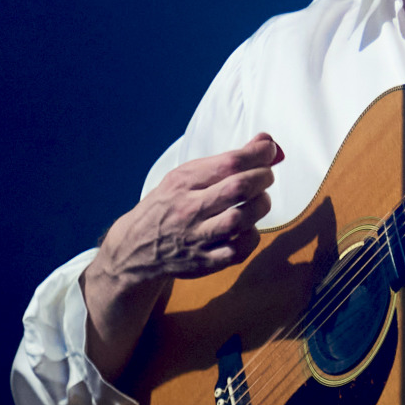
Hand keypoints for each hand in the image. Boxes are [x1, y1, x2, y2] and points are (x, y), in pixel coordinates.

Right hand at [82, 132, 283, 375]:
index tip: (268, 149)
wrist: (135, 247)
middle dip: (262, 177)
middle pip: (238, 188)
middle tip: (265, 176)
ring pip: (240, 219)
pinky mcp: (204, 262)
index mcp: (182, 182)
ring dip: (260, 205)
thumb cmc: (170, 204)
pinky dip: (251, 236)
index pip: (229, 163)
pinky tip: (248, 227)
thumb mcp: (186, 177)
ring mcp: (196, 238)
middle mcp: (188, 209)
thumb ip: (226, 161)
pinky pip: (239, 250)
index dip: (258, 154)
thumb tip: (266, 142)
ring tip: (259, 200)